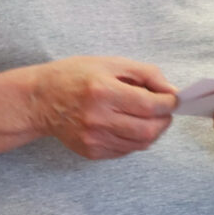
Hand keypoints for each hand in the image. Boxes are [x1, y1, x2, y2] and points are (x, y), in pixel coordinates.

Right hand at [22, 57, 176, 159]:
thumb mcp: (110, 63)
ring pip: (140, 144)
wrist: (41, 100)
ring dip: (153, 131)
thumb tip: (171, 91)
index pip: (150, 105)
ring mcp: (94, 138)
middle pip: (149, 130)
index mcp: (103, 91)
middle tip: (164, 111)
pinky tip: (128, 126)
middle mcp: (98, 118)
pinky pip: (126, 151)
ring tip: (147, 118)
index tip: (172, 98)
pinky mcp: (92, 151)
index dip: (169, 103)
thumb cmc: (74, 76)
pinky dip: (135, 140)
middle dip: (164, 120)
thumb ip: (145, 74)